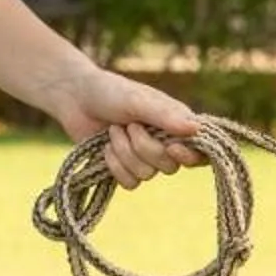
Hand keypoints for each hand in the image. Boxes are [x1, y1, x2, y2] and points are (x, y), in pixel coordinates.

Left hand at [52, 67, 207, 190]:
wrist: (75, 99)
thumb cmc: (110, 92)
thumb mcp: (137, 100)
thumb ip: (165, 117)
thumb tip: (196, 130)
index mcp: (176, 123)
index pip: (199, 151)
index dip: (190, 156)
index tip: (172, 148)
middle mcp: (165, 142)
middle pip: (170, 166)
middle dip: (144, 148)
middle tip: (129, 126)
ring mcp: (144, 158)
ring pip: (147, 175)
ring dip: (125, 153)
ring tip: (113, 131)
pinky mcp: (125, 169)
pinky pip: (130, 183)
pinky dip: (115, 166)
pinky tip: (105, 149)